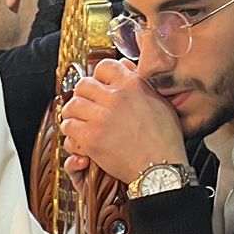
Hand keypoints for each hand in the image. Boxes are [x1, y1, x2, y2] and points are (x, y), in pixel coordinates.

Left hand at [60, 57, 186, 184]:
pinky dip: (70, 131)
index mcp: (132, 85)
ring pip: (72, 105)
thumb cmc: (164, 138)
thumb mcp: (160, 101)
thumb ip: (140, 83)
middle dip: (82, 95)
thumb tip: (126, 68)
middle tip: (85, 105)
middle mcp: (115, 98)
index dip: (98, 76)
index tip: (99, 86)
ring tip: (78, 120)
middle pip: (83, 85)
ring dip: (72, 113)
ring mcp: (101, 118)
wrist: (159, 167)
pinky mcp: (91, 138)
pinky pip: (69, 126)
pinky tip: (77, 136)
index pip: (103, 66)